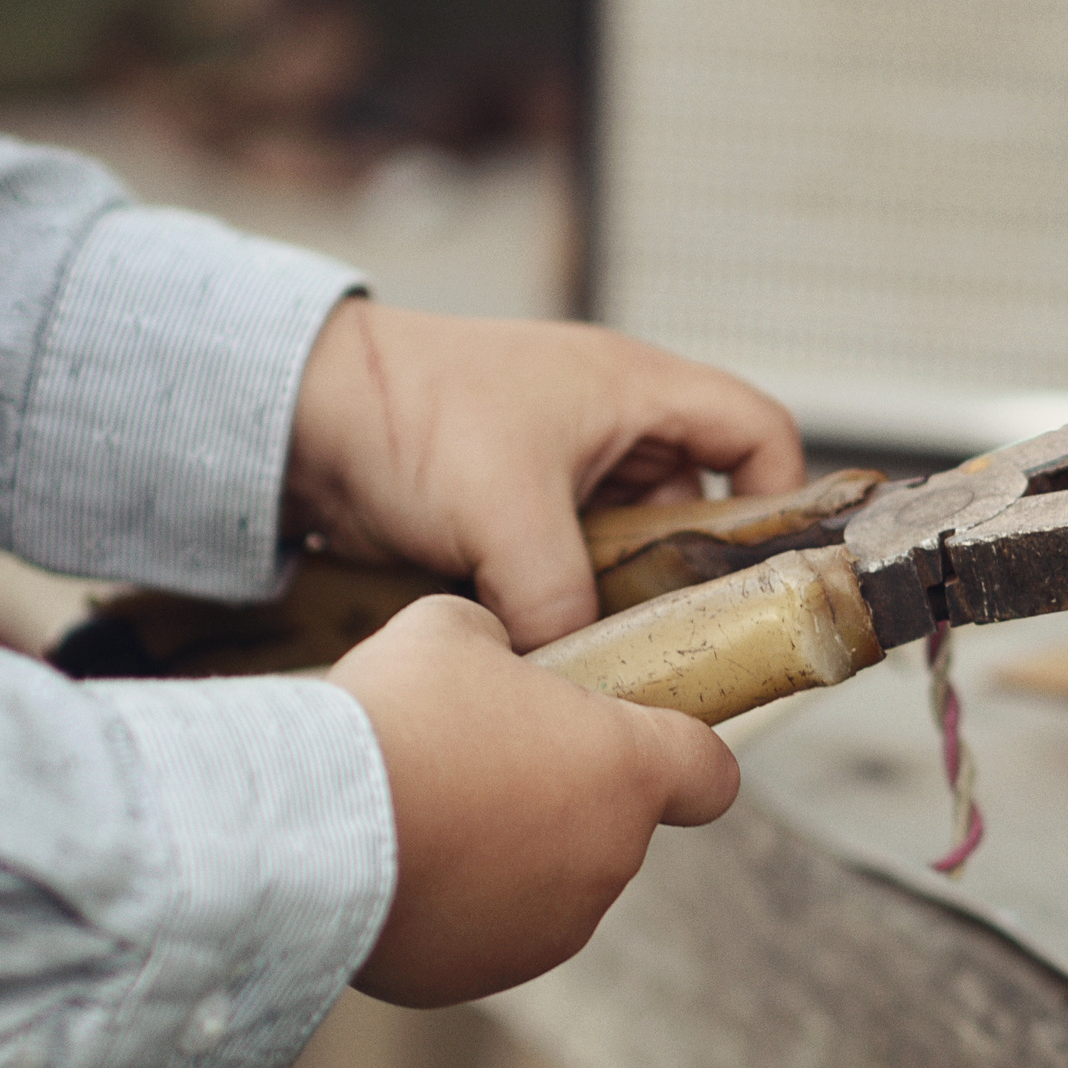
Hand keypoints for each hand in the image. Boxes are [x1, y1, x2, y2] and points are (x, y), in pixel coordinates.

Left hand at [285, 300, 804, 651]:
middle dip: (693, 568)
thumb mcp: (503, 515)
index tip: (763, 568)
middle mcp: (609, 422)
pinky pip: (574, 558)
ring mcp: (560, 463)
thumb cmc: (402, 414)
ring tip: (612, 642)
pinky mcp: (513, 502)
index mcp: (633, 388)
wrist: (289, 407)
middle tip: (684, 631)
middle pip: (700, 501)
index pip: (758, 431)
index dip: (779, 496)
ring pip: (633, 540)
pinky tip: (554, 635)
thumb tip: (576, 679)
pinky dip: (572, 595)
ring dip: (624, 591)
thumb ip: (561, 601)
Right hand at [331, 596, 740, 1006]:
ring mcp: (553, 928)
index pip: (709, 775)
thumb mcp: (450, 632)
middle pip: (604, 822)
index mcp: (628, 773)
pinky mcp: (485, 973)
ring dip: (502, 852)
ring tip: (418, 814)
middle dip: (553, 793)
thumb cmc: (396, 718)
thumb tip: (489, 660)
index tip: (640, 745)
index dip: (680, 756)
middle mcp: (610, 861)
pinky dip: (451, 905)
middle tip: (469, 760)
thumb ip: (500, 644)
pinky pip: (482, 929)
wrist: (311, 829)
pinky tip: (393, 868)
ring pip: (544, 879)